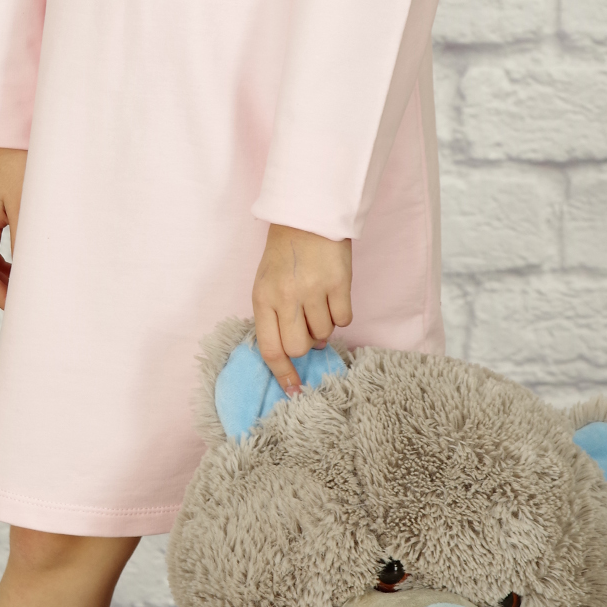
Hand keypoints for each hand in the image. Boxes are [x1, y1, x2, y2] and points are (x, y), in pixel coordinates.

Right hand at [0, 146, 26, 308]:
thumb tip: (34, 281)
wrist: (6, 123)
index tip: (31, 315)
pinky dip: (14, 261)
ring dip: (13, 278)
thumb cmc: (18, 159)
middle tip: (40, 306)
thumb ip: (28, 244)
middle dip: (9, 294)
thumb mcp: (27, 205)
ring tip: (41, 288)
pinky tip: (36, 263)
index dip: (5, 303)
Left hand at [252, 223, 352, 396]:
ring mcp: (313, 290)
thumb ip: (275, 317)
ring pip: (324, 334)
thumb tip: (298, 352)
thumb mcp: (267, 284)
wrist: (307, 216)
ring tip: (319, 301)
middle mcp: (286, 297)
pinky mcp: (338, 283)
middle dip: (306, 344)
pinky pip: (344, 319)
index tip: (294, 390)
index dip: (282, 374)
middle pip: (299, 347)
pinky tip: (334, 295)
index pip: (270, 349)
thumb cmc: (285, 254)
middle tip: (309, 325)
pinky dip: (341, 313)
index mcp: (263, 299)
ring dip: (324, 325)